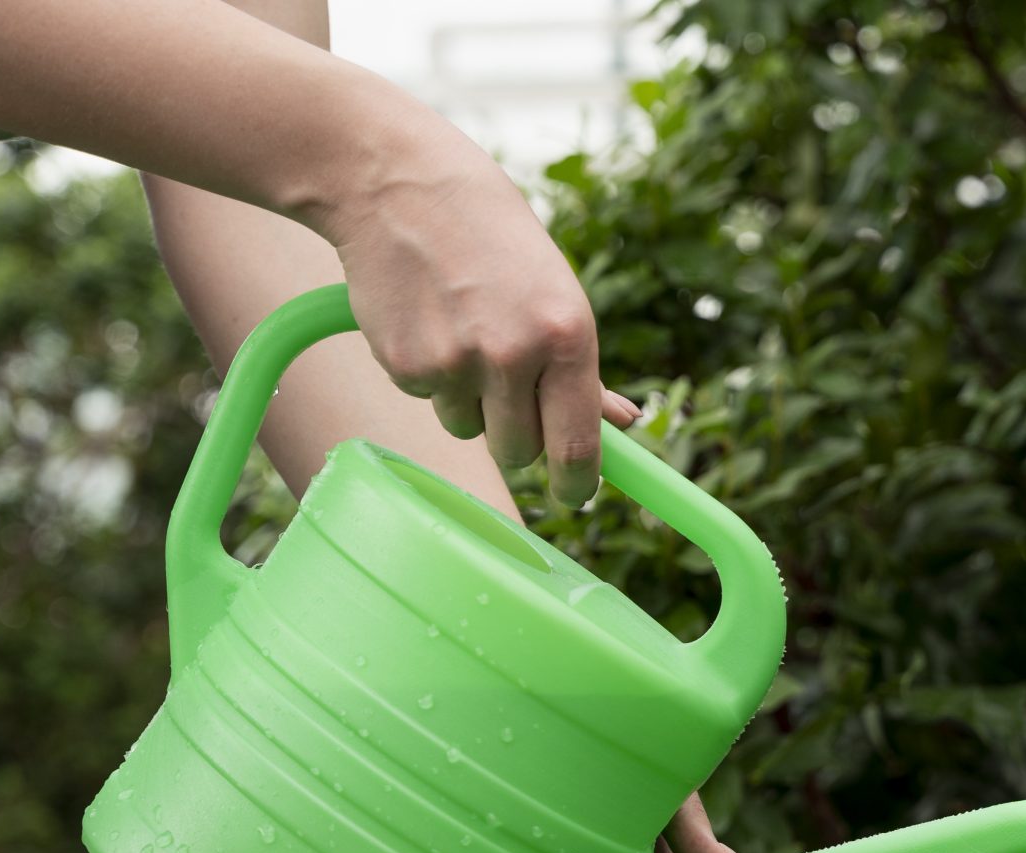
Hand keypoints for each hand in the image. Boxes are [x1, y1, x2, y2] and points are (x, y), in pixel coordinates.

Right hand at [305, 127, 611, 506]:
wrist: (399, 183)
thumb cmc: (493, 238)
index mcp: (567, 335)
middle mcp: (514, 353)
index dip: (576, 482)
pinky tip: (427, 317)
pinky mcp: (405, 363)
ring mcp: (455, 362)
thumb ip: (584, 368)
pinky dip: (428, 373)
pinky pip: (427, 400)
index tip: (573, 496)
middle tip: (506, 382)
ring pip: (469, 429)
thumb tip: (626, 424)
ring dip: (468, 400)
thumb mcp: (556, 292)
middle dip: (517, 434)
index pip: (576, 444)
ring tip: (462, 328)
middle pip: (520, 452)